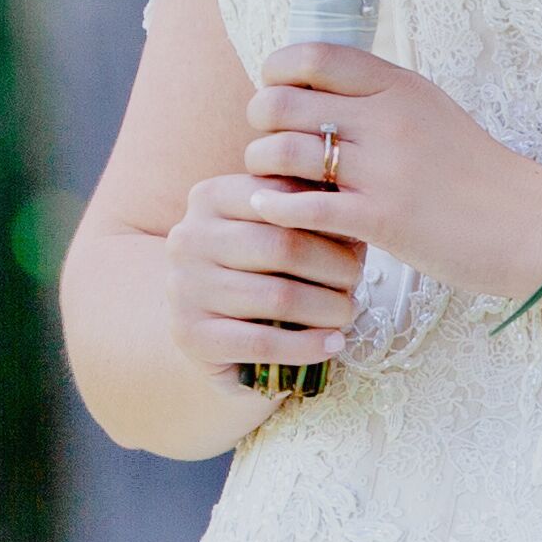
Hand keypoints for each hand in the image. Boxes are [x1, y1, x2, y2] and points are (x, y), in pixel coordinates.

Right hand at [165, 155, 367, 377]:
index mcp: (211, 196)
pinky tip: (332, 345)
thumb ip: (304, 212)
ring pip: (278, 297)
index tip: (356, 237)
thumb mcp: (272, 227)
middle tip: (357, 280)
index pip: (283, 199)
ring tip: (348, 312)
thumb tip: (355, 218)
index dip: (328, 219)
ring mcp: (184, 287)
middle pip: (284, 247)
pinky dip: (306, 345)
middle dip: (334, 266)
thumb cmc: (252, 266)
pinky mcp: (190, 335)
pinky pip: (262, 342)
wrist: (204, 320)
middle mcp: (189, 237)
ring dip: (327, 308)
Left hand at [240, 44, 541, 311]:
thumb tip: (316, 87)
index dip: (276, 72)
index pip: (311, 54)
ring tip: (272, 182)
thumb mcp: (430, 112)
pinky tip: (273, 212)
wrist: (528, 226)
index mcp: (398, 85)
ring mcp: (384, 169)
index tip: (278, 96)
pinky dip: (276, 208)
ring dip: (262, 169)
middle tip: (270, 145)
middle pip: (281, 102)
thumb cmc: (475, 174)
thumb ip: (378, 98)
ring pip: (282, 152)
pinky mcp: (382, 220)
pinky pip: (303, 207)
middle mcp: (387, 118)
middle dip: (260, 124)